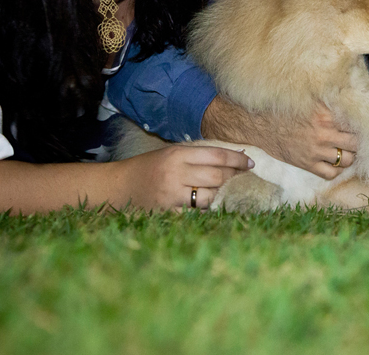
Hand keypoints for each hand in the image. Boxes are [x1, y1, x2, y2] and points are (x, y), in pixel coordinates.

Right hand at [113, 144, 254, 210]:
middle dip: (234, 178)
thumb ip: (198, 156)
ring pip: (210, 198)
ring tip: (229, 192)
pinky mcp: (168, 214)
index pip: (216, 155)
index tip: (250, 163)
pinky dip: (207, 211)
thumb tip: (233, 157)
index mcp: (177, 155)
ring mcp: (172, 196)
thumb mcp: (170, 154)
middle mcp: (176, 174)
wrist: (118, 187)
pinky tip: (212, 207)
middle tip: (245, 178)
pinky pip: (197, 214)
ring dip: (222, 196)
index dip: (236, 160)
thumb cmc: (148, 168)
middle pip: (217, 177)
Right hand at [202, 97, 357, 179]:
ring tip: (347, 151)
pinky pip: (330, 173)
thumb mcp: (308, 101)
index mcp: (325, 115)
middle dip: (358, 142)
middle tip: (356, 140)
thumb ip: (328, 103)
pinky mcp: (307, 164)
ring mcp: (316, 151)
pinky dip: (336, 170)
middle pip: (355, 143)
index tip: (362, 125)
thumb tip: (348, 97)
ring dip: (349, 156)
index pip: (355, 123)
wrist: (259, 124)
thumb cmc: (283, 110)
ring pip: (347, 160)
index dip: (361, 125)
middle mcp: (324, 134)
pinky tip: (334, 163)